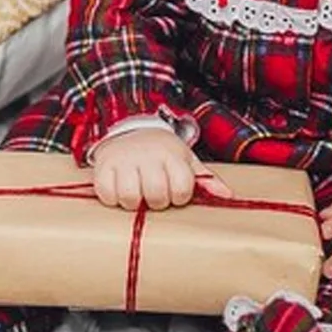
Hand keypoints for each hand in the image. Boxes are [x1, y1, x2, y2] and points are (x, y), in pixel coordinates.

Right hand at [90, 126, 230, 210]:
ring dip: (133, 202)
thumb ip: (207, 179)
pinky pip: (107, 193)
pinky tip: (118, 190)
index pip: (182, 188)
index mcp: (173, 154)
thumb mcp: (186, 161)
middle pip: (156, 195)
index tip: (175, 192)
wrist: (131, 129)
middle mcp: (149, 155)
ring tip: (137, 194)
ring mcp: (125, 159)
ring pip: (130, 197)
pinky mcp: (103, 165)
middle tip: (154, 194)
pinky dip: (112, 198)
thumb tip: (228, 196)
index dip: (179, 196)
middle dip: (157, 201)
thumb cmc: (162, 153)